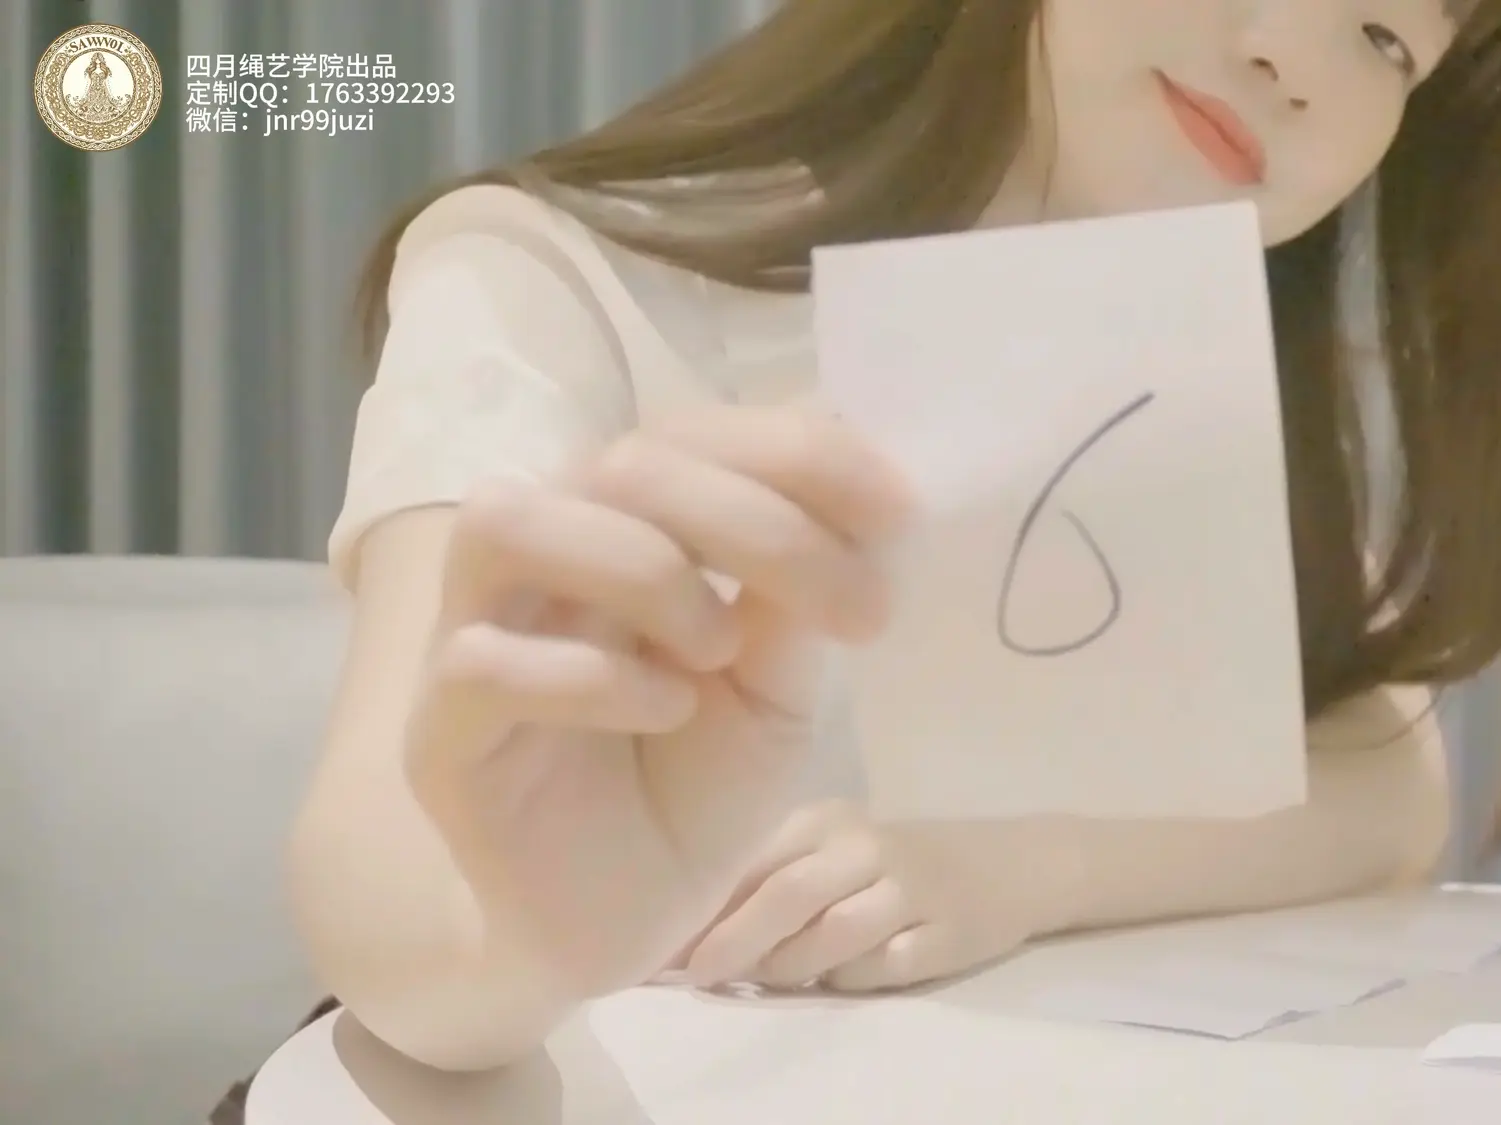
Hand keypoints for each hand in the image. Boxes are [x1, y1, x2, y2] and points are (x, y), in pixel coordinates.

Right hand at [402, 406, 911, 996]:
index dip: (798, 454)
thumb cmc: (695, 786)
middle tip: (854, 611)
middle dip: (758, 521)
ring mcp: (473, 635)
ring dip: (644, 567)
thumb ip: (798, 600)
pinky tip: (665, 712)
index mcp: (626, 524)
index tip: (898, 511)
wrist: (629, 920)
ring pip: (510, 521)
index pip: (692, 432)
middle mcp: (544, 557)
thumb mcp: (778, 686)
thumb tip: (859, 502)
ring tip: (719, 646)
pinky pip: (483, 662)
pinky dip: (594, 676)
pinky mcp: (440, 733)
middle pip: (619, 462)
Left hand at [677, 801, 1038, 991]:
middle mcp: (868, 847)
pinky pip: (886, 967)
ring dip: (790, 966)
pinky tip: (841, 978)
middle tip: (695, 976)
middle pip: (789, 895)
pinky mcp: (947, 932)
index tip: (660, 945)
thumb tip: (682, 930)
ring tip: (763, 980)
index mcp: (827, 821)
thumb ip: (767, 879)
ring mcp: (912, 889)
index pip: (754, 858)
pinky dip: (854, 979)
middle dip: (734, 940)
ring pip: (836, 935)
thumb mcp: (830, 851)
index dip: (704, 905)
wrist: (1005, 865)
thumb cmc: (891, 863)